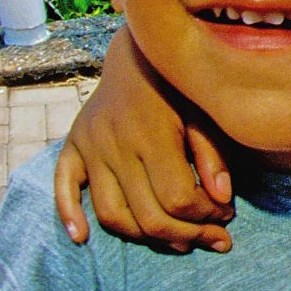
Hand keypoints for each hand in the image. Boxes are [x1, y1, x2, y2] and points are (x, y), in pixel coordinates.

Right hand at [52, 27, 235, 252]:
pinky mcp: (72, 145)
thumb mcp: (205, 108)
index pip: (178, 198)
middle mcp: (116, 144)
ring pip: (110, 214)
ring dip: (143, 237)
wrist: (137, 48)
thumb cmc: (179, 82)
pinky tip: (82, 238)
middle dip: (186, 236)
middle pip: (146, 215)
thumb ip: (212, 154)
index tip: (227, 218)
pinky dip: (69, 215)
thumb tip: (222, 198)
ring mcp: (90, 146)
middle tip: (214, 240)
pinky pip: (63, 187)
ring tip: (177, 242)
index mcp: (153, 133)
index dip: (205, 218)